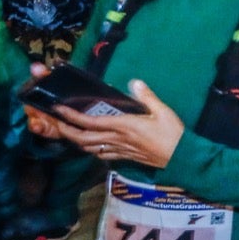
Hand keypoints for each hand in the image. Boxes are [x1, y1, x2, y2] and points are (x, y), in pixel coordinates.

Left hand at [45, 79, 185, 168]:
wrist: (181, 158)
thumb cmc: (172, 134)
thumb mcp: (163, 111)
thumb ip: (147, 96)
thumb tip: (135, 82)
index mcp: (124, 126)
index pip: (91, 122)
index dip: (72, 117)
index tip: (58, 109)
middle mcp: (117, 139)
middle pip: (84, 139)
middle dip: (68, 132)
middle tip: (57, 123)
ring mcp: (120, 150)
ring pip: (90, 149)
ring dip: (77, 142)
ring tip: (70, 133)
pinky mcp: (125, 157)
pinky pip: (102, 155)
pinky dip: (91, 150)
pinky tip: (92, 145)